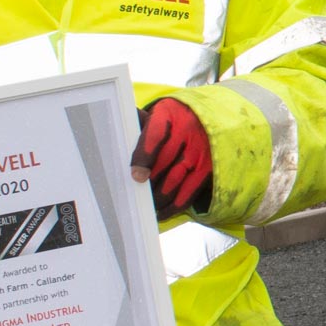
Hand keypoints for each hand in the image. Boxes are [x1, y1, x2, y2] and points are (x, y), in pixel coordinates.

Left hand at [133, 95, 215, 213]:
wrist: (206, 118)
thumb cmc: (171, 120)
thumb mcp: (156, 114)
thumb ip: (136, 125)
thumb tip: (116, 141)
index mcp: (169, 112)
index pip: (155, 135)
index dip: (144, 157)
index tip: (136, 177)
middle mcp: (188, 128)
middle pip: (164, 161)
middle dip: (148, 182)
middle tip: (134, 197)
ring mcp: (201, 149)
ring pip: (176, 179)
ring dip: (159, 196)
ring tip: (146, 206)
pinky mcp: (209, 166)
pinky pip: (190, 190)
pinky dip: (175, 205)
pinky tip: (162, 212)